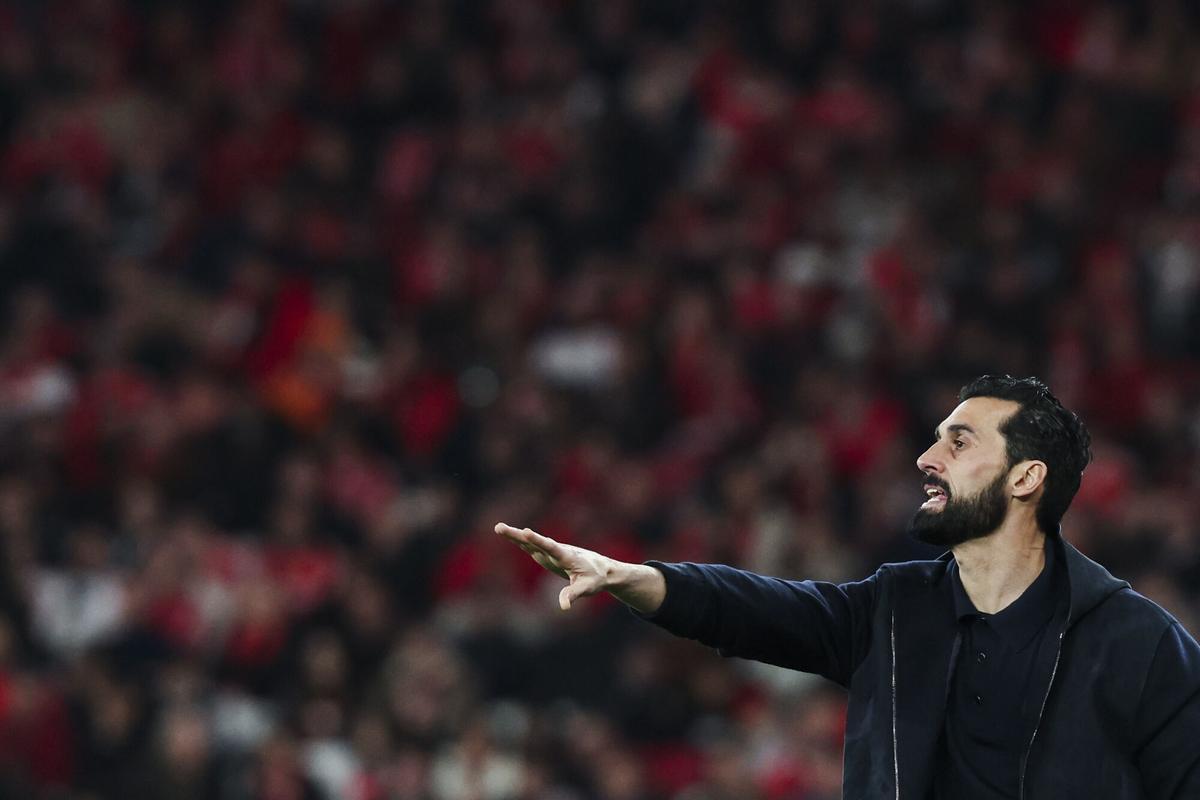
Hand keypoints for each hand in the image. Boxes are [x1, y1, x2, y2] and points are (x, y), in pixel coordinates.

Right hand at [494, 522, 613, 610]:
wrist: (602, 569)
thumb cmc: (595, 578)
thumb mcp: (587, 588)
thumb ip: (573, 595)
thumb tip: (562, 607)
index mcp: (566, 557)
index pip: (550, 547)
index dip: (537, 540)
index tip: (525, 531)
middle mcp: (556, 551)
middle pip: (534, 542)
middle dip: (517, 535)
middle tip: (499, 527)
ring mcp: (551, 552)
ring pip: (530, 543)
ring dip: (515, 536)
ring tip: (498, 528)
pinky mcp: (548, 555)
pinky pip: (532, 547)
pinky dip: (520, 541)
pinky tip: (510, 536)